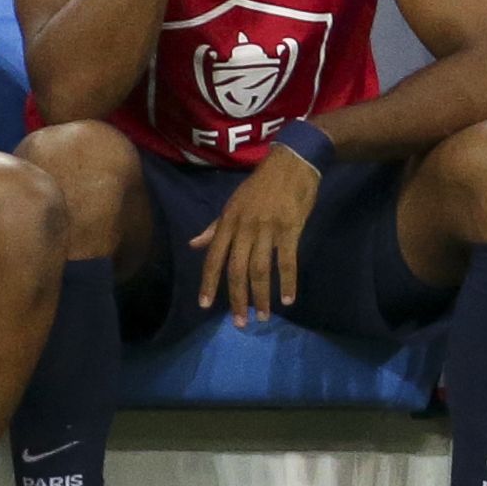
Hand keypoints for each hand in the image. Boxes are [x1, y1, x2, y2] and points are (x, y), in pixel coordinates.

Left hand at [193, 141, 321, 324]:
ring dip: (261, 296)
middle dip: (237, 298)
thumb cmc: (262, 184)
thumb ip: (215, 227)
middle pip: (236, 269)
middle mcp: (244, 228)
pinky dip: (287, 282)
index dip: (208, 282)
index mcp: (228, 222)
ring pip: (260, 269)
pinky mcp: (290, 229)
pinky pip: (287, 261)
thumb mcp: (233, 203)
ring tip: (263, 316)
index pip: (214, 257)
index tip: (204, 305)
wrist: (292, 162)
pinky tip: (287, 299)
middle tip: (240, 323)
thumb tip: (194, 245)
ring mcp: (268, 229)